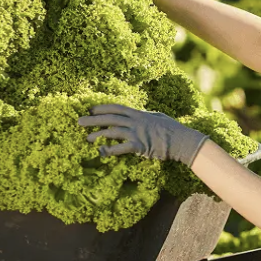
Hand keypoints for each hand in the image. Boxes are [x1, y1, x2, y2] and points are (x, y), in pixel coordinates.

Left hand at [78, 104, 208, 163]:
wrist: (181, 140)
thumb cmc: (172, 129)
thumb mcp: (158, 116)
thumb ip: (147, 115)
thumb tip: (142, 114)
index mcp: (139, 113)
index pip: (116, 108)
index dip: (102, 108)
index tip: (90, 109)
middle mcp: (135, 121)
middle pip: (109, 118)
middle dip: (93, 119)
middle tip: (79, 121)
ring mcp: (136, 133)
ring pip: (111, 132)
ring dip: (97, 135)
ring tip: (86, 139)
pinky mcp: (139, 146)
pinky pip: (120, 148)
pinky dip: (109, 150)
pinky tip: (101, 152)